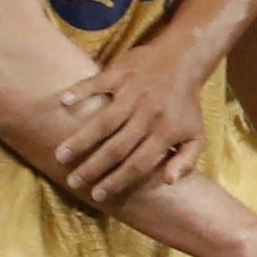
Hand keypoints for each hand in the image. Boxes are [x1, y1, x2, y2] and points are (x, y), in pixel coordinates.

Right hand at [51, 41, 207, 206]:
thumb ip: (185, 161)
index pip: (138, 165)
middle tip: (73, 182)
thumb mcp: (196, 135)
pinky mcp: (121, 74)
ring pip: (103, 121)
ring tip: (60, 155)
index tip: (98, 195)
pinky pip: (97, 84)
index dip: (117, 181)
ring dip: (81, 139)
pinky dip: (81, 91)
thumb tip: (168, 182)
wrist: (183, 60)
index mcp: (166, 133)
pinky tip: (63, 102)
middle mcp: (148, 115)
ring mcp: (133, 94)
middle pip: (117, 148)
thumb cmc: (185, 104)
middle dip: (93, 167)